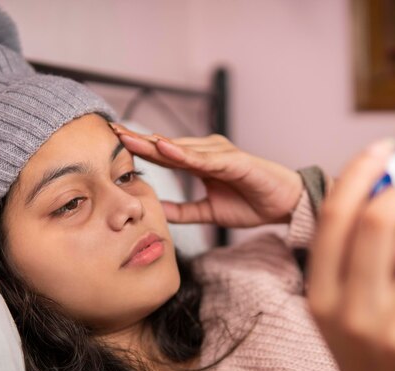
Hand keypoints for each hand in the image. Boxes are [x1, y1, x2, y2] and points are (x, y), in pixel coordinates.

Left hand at [109, 123, 302, 227]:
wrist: (283, 204)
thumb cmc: (250, 203)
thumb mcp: (209, 212)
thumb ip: (184, 211)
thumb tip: (159, 213)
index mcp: (200, 163)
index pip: (165, 155)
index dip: (141, 149)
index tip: (114, 145)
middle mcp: (208, 152)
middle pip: (168, 146)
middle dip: (140, 140)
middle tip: (111, 132)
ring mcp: (221, 153)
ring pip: (182, 148)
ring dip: (155, 143)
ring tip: (130, 138)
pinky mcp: (235, 160)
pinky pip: (205, 159)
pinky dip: (185, 154)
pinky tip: (165, 148)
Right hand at [306, 140, 394, 370]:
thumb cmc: (365, 349)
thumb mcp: (340, 305)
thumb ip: (355, 254)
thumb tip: (389, 192)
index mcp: (320, 296)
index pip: (335, 218)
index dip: (359, 173)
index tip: (382, 148)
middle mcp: (350, 313)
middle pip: (380, 220)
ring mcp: (393, 333)